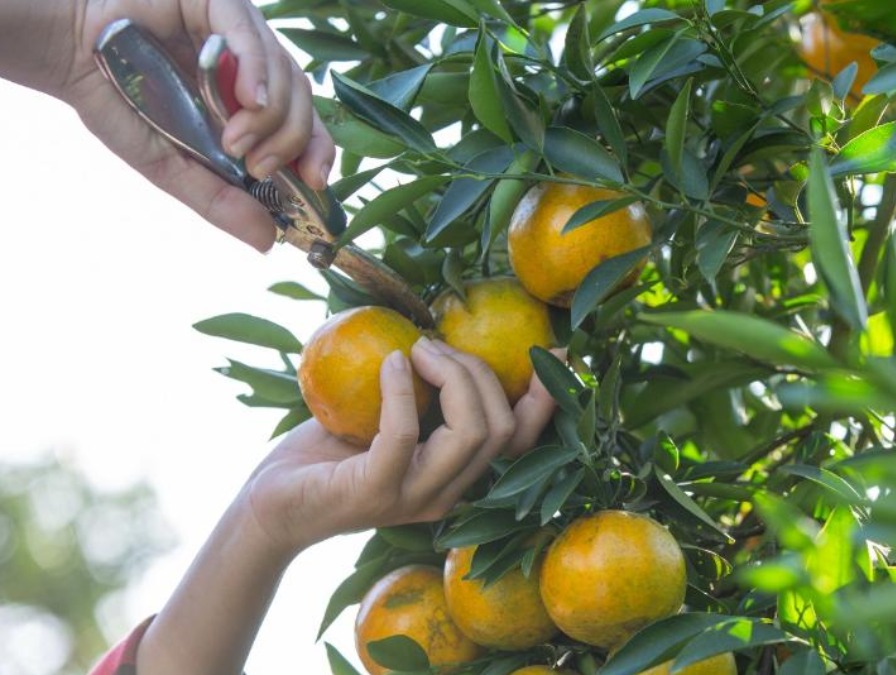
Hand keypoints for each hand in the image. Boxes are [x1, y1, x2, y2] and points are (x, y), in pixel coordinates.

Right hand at [3, 0, 334, 251]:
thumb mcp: (174, 165)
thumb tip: (267, 241)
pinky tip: (248, 101)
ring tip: (236, 143)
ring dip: (270, 116)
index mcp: (249, 99)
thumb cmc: (120, 103)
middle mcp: (251, 62)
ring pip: (284, 70)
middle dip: (290, 140)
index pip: (306, 123)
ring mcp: (238, 30)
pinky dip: (256, 70)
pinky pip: (251, 35)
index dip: (319, 151)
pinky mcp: (217, 3)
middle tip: (258, 168)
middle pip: (302, 99)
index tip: (317, 183)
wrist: (65, 53)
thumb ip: (220, 199)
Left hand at [241, 338, 558, 554]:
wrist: (271, 504)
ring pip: (472, 433)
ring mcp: (414, 498)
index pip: (522, 442)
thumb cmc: (328, 452)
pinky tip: (391, 363)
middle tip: (435, 344)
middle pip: (503, 429)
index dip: (545, 399)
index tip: (553, 352)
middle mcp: (447, 493)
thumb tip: (446, 328)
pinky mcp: (375, 493)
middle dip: (481, 372)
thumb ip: (423, 390)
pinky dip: (402, 390)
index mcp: (458, 475)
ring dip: (453, 377)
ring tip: (419, 349)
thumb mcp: (385, 414)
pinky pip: (404, 436)